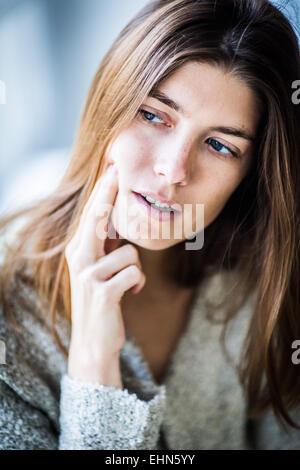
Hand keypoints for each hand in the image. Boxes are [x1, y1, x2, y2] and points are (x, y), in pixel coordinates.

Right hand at [65, 163, 145, 385]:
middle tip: (116, 170)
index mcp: (78, 250)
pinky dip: (138, 284)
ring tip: (126, 284)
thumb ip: (105, 246)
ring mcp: (88, 275)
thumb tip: (118, 220)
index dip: (103, 191)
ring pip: (129, 253)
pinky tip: (129, 294)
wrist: (94, 340)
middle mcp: (79, 257)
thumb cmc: (102, 299)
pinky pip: (134, 273)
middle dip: (108, 194)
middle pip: (98, 218)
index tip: (112, 168)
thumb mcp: (99, 269)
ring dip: (135, 270)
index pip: (92, 215)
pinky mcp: (101, 292)